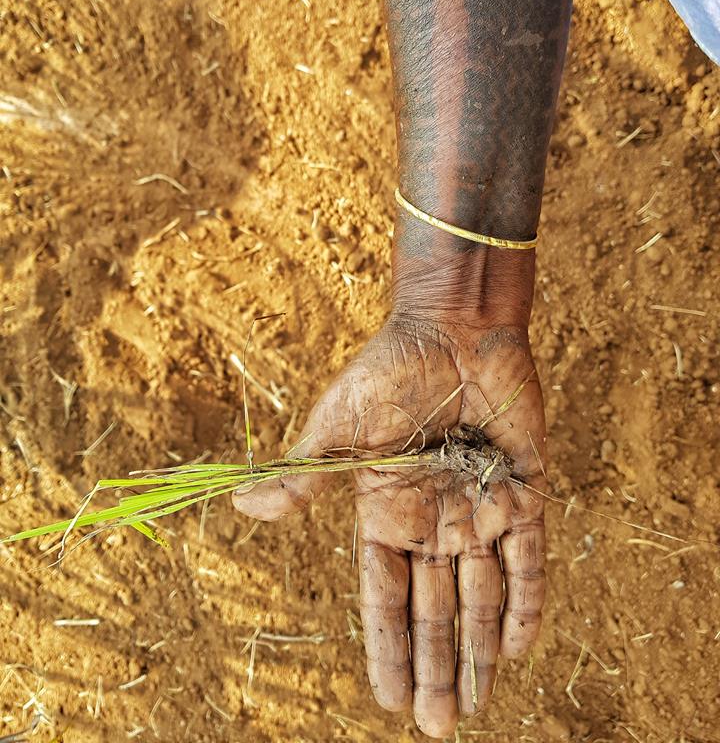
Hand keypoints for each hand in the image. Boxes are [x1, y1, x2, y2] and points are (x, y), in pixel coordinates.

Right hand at [233, 312, 545, 737]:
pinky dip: (526, 600)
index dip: (387, 648)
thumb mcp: (340, 424)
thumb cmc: (390, 371)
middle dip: (436, 668)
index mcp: (387, 513)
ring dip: (480, 649)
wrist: (453, 328)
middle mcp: (434, 522)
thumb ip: (304, 473)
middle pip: (435, 609)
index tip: (390, 701)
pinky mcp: (524, 490)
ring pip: (482, 594)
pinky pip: (530, 557)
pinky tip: (519, 646)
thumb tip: (245, 507)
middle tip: (439, 727)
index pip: (385, 597)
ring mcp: (480, 510)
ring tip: (478, 704)